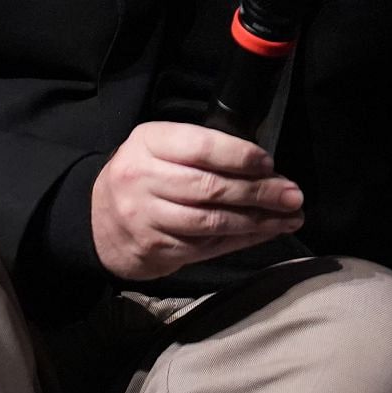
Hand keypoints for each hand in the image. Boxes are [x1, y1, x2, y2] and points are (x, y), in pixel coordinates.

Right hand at [90, 122, 304, 280]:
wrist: (98, 221)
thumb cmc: (144, 175)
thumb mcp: (160, 147)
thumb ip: (200, 149)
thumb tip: (262, 163)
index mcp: (148, 143)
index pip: (200, 146)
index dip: (239, 156)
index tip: (269, 163)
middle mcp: (143, 178)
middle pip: (211, 187)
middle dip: (259, 192)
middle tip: (293, 195)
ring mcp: (148, 217)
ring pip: (212, 221)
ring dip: (258, 221)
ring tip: (289, 216)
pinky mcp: (157, 249)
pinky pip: (208, 246)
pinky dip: (242, 240)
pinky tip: (266, 233)